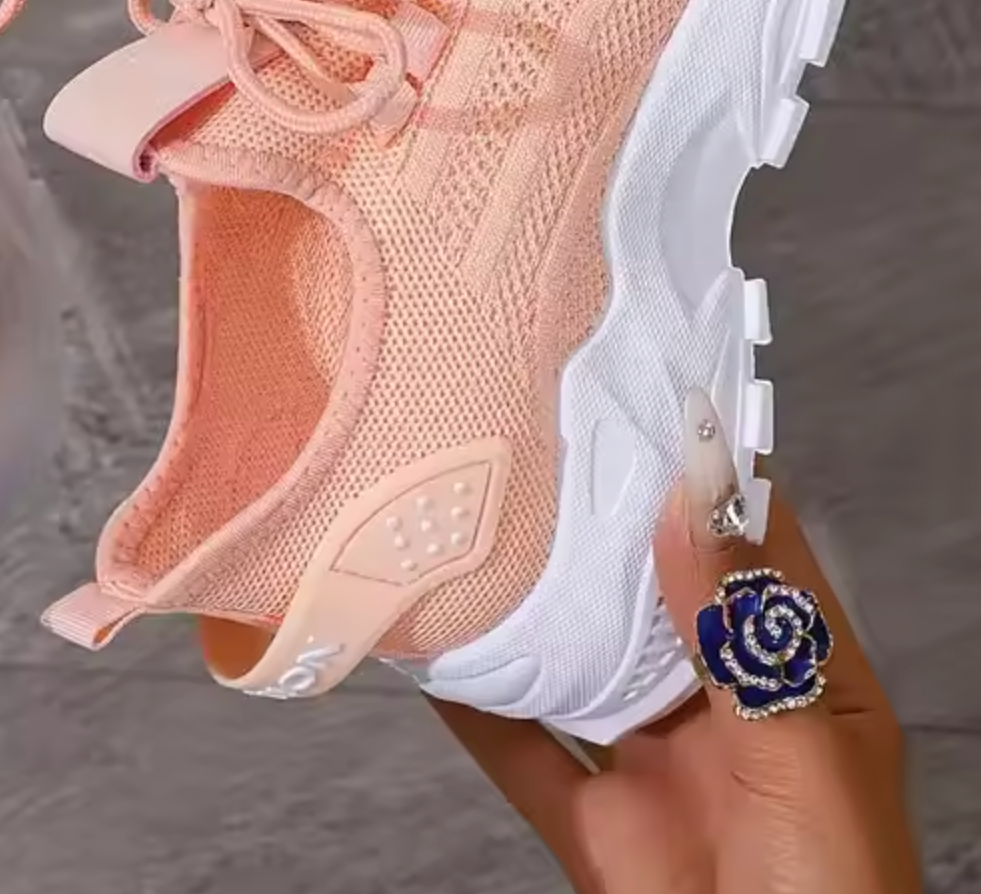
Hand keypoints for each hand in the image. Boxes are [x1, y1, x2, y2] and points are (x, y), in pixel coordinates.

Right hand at [431, 390, 922, 892]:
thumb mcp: (803, 764)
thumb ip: (744, 643)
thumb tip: (692, 510)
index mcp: (805, 690)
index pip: (758, 555)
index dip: (708, 479)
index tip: (646, 407)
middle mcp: (729, 716)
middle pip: (657, 598)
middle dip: (602, 530)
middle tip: (538, 451)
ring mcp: (659, 769)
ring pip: (583, 664)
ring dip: (533, 609)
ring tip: (475, 531)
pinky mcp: (598, 830)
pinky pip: (522, 753)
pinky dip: (474, 705)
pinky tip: (433, 654)